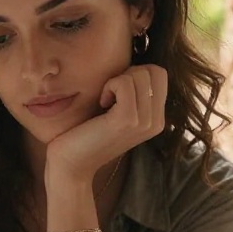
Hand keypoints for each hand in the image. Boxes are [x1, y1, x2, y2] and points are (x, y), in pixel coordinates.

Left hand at [45, 63, 167, 185]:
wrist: (72, 164)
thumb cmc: (88, 134)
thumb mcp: (118, 113)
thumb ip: (134, 95)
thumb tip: (137, 67)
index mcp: (157, 120)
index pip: (160, 74)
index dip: (136, 73)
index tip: (118, 91)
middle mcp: (156, 122)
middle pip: (153, 71)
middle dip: (128, 74)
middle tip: (111, 94)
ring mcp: (144, 122)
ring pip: (140, 74)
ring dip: (116, 81)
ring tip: (105, 101)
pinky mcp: (127, 120)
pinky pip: (124, 83)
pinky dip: (109, 86)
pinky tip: (101, 103)